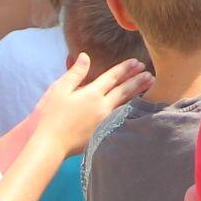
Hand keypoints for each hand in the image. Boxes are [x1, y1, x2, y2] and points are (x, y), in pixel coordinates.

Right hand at [30, 50, 154, 157]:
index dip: (125, 68)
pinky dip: (131, 110)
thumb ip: (75, 73)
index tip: (137, 62)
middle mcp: (102, 106)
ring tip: (150, 86)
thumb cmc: (51, 116)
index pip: (113, 77)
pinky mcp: (103, 133)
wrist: (50, 144)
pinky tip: (136, 109)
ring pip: (126, 104)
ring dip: (138, 94)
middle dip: (137, 80)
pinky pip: (121, 118)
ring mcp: (104, 121)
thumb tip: (85, 56)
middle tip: (149, 72)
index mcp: (92, 94)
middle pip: (124, 90)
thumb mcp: (59, 89)